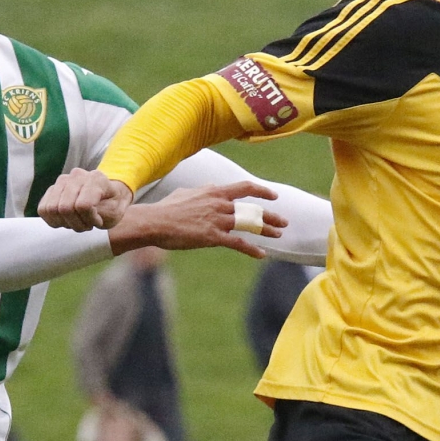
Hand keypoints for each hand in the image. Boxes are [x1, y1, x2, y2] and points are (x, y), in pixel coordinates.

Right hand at [39, 168, 133, 231]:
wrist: (108, 196)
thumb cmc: (112, 205)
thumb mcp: (115, 212)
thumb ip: (98, 212)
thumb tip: (78, 210)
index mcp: (96, 179)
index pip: (83, 205)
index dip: (89, 220)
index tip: (98, 222)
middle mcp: (77, 176)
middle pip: (65, 208)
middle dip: (77, 224)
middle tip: (87, 225)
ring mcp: (62, 181)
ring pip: (51, 209)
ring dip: (65, 223)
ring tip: (77, 222)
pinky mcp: (52, 189)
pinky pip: (43, 209)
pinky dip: (53, 220)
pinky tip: (66, 220)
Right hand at [108, 181, 283, 258]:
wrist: (155, 221)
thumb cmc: (167, 208)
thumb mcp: (187, 193)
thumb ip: (203, 190)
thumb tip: (212, 186)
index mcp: (214, 191)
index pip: (244, 187)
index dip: (262, 190)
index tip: (274, 196)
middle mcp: (220, 204)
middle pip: (252, 209)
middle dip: (270, 216)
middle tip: (284, 222)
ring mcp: (218, 220)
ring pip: (249, 225)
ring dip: (266, 230)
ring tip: (278, 236)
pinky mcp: (213, 237)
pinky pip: (238, 243)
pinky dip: (251, 249)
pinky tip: (262, 254)